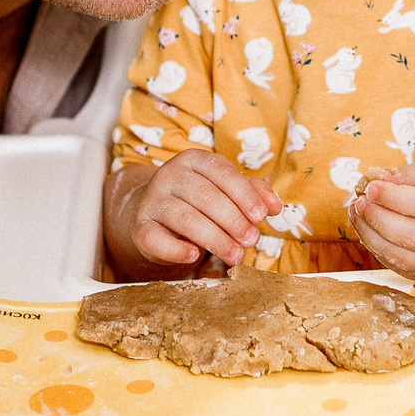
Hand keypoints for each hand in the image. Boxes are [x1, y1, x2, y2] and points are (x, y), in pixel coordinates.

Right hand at [110, 150, 278, 275]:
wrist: (154, 212)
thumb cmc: (197, 200)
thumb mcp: (225, 190)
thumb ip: (251, 194)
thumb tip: (274, 206)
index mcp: (193, 160)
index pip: (221, 172)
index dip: (244, 194)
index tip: (261, 216)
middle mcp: (170, 175)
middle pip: (205, 196)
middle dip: (233, 220)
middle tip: (252, 240)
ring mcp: (152, 200)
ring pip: (184, 218)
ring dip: (215, 239)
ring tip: (236, 255)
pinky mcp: (140, 227)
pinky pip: (154, 238)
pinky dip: (174, 249)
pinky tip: (193, 255)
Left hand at [350, 161, 414, 280]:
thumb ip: (406, 175)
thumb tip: (377, 178)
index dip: (393, 197)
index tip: (371, 187)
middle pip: (414, 235)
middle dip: (379, 219)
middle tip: (360, 203)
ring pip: (403, 256)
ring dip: (372, 235)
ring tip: (357, 214)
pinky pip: (397, 265)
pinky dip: (376, 247)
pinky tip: (366, 229)